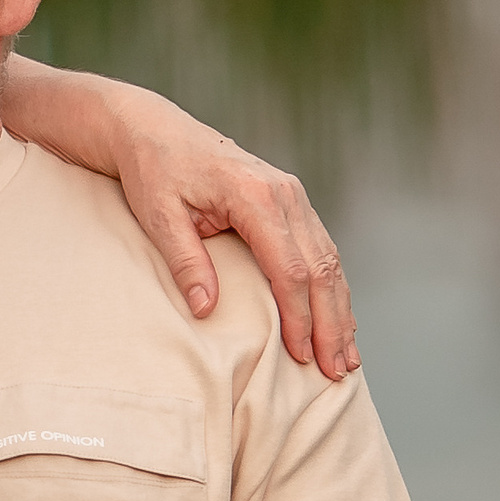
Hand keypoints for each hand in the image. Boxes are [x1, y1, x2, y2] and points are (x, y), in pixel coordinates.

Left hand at [107, 86, 354, 377]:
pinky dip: (332, 286)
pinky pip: (321, 247)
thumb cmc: (153, 171)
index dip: (298, 316)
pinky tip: (336, 318)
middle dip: (331, 323)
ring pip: (329, 259)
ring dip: (339, 309)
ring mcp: (292, 194)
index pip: (289, 267)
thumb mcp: (159, 215)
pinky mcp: (290, 200)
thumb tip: (205, 310)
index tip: (301, 356)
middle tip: (336, 371)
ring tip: (346, 357)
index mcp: (254, 195)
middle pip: (321, 267)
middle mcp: (284, 193)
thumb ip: (185, 261)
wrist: (153, 129)